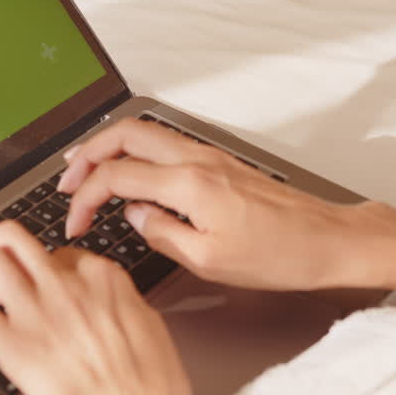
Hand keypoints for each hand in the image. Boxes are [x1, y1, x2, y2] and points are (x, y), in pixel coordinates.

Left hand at [0, 221, 197, 394]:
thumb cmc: (154, 389)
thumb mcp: (149, 324)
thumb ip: (118, 300)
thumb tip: (104, 296)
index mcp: (102, 278)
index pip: (60, 252)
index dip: (50, 273)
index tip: (48, 290)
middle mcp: (64, 285)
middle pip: (12, 236)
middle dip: (1, 250)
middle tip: (3, 274)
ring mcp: (36, 312)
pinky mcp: (12, 346)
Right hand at [59, 118, 392, 291]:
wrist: (329, 240)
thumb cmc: (280, 255)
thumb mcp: (210, 261)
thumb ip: (161, 234)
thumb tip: (134, 216)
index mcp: (188, 184)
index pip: (115, 177)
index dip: (84, 199)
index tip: (75, 224)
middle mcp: (196, 160)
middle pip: (124, 134)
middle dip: (86, 154)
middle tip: (66, 181)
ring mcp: (209, 156)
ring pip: (144, 132)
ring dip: (109, 147)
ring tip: (87, 169)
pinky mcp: (219, 162)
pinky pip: (164, 144)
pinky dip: (135, 152)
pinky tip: (130, 172)